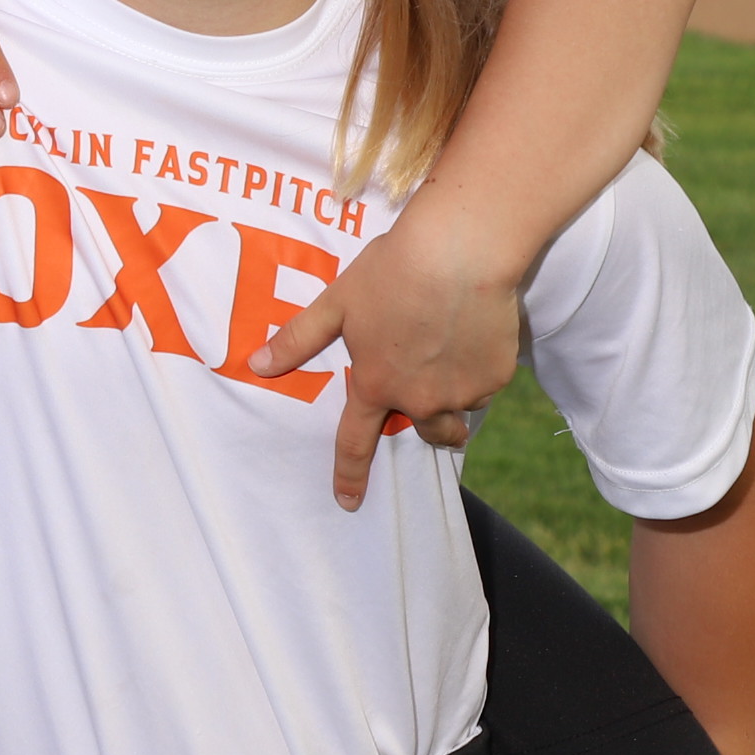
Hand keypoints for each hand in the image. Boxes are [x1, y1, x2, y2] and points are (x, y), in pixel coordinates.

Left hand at [252, 198, 515, 510]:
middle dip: (428, 422)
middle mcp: (419, 399)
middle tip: (429, 390)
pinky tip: (474, 329)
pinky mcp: (497, 376)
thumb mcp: (337, 301)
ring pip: (459, 408)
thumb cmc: (391, 270)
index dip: (350, 475)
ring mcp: (462, 392)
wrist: (459, 251)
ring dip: (454, 395)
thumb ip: (299, 338)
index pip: (356, 442)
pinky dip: (479, 366)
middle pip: (426, 432)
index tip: (347, 503)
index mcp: (376, 384)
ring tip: (452, 354)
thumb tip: (257, 365)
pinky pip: (487, 383)